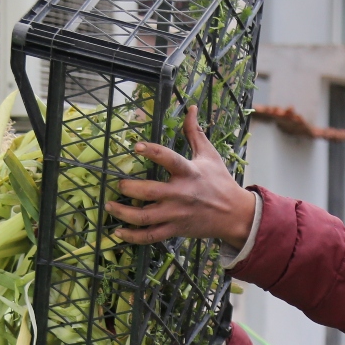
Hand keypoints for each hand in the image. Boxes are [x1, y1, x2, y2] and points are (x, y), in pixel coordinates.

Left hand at [106, 106, 256, 248]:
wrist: (234, 215)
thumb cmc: (220, 182)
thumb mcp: (209, 155)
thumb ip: (195, 133)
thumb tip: (191, 107)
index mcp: (189, 172)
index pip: (169, 159)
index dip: (152, 152)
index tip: (135, 146)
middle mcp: (180, 194)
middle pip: (149, 191)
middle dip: (129, 188)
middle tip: (118, 184)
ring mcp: (176, 214)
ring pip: (144, 217)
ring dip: (123, 213)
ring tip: (109, 205)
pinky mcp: (174, 229)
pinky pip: (150, 236)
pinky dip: (133, 236)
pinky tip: (119, 232)